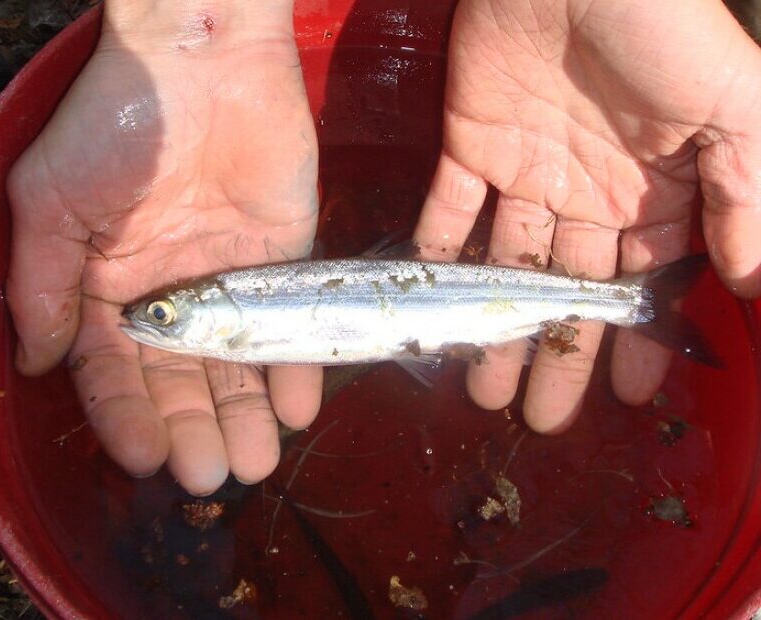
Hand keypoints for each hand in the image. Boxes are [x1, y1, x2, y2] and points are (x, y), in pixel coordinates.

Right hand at [5, 0, 321, 494]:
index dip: (126, 416)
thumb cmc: (117, 121)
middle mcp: (171, 292)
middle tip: (209, 475)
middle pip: (181, 379)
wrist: (203, 55)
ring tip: (256, 462)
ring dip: (245, 415)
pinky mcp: (283, 259)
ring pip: (238, 363)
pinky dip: (296, 365)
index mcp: (110, 284)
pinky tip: (298, 408)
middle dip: (193, 428)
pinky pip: (290, 323)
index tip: (145, 457)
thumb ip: (42, 284)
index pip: (115, 370)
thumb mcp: (51, 200)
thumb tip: (39, 362)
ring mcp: (229, 278)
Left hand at [416, 0, 760, 430]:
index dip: (636, 339)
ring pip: (505, 265)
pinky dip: (438, 255)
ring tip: (482, 390)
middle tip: (539, 419)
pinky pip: (449, 210)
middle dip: (557, 354)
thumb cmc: (661, 24)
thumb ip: (747, 196)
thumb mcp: (735, 108)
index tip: (630, 395)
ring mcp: (525, 171)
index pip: (642, 284)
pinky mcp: (469, 145)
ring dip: (492, 324)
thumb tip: (748, 285)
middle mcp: (587, 192)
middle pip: (567, 289)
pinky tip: (433, 306)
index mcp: (651, 191)